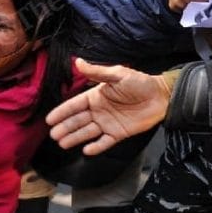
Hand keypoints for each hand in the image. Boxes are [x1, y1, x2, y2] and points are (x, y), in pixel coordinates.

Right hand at [46, 59, 170, 155]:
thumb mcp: (118, 74)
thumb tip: (77, 61)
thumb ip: (97, 71)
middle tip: (53, 135)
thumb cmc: (140, 83)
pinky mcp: (119, 133)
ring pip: (87, 132)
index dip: (62, 112)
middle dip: (65, 127)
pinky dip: (96, 147)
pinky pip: (105, 142)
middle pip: (78, 120)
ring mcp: (108, 123)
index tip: (49, 119)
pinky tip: (86, 151)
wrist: (161, 96)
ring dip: (75, 137)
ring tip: (62, 143)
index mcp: (96, 96)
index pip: (75, 105)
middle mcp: (99, 111)